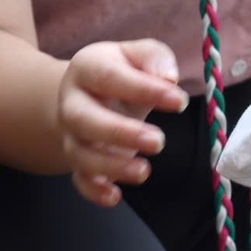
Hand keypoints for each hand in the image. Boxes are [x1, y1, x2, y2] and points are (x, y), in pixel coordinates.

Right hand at [56, 40, 188, 207]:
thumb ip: (154, 58)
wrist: (86, 92)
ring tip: (144, 171)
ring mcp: (72, 134)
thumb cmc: (121, 72)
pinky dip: (93, 192)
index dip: (144, 89)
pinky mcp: (78, 160)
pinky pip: (79, 180)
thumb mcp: (137, 54)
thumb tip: (169, 78)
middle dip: (120, 133)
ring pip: (79, 154)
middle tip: (159, 142)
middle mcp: (72, 102)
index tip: (179, 101)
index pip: (109, 77)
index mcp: (86, 68)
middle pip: (83, 119)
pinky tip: (115, 197)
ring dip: (110, 166)